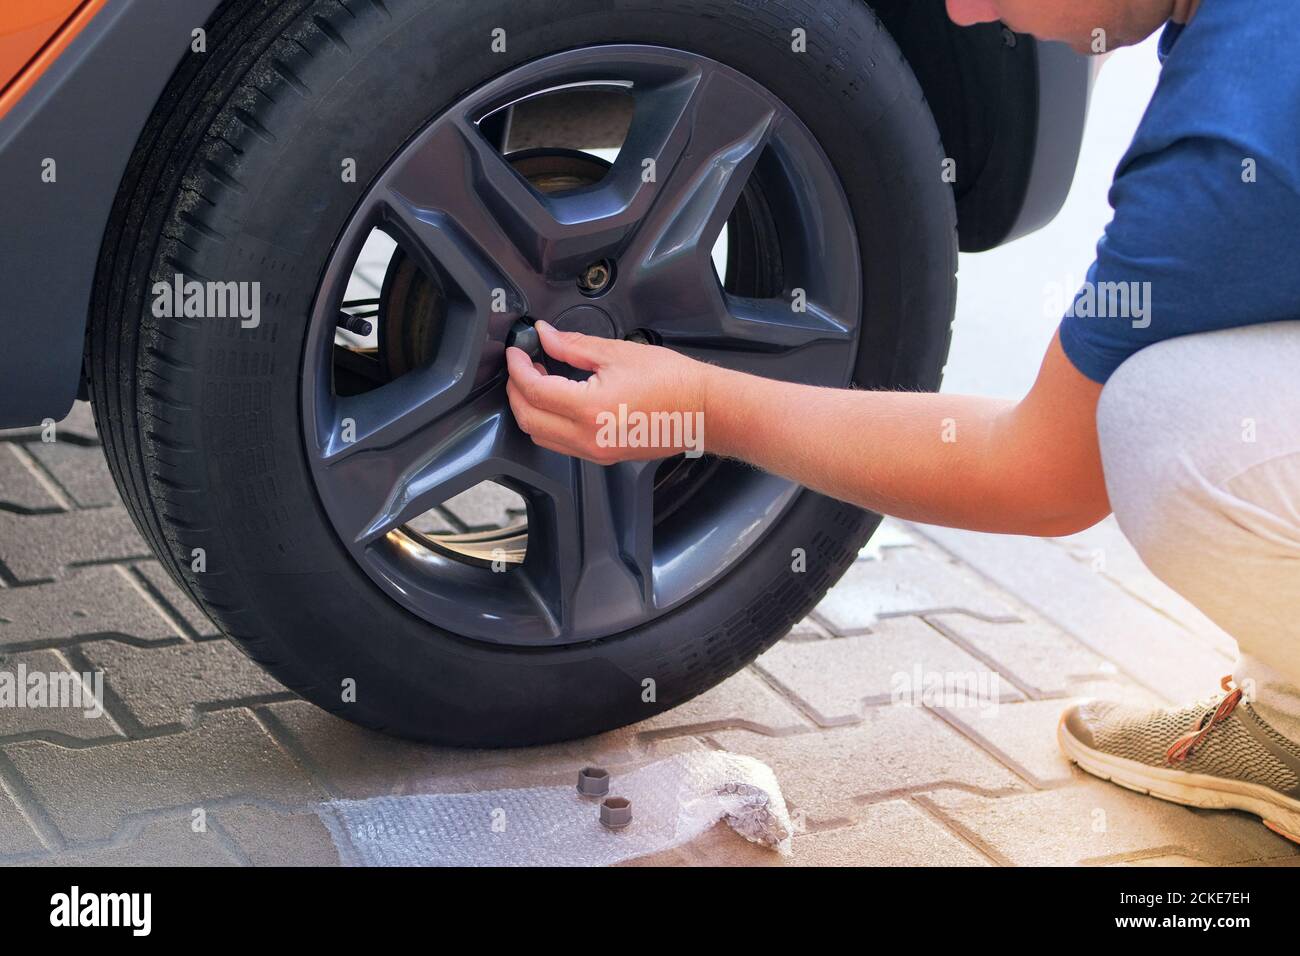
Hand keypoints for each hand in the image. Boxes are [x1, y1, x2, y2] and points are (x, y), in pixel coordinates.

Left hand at [505, 320, 710, 464]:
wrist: (704, 410)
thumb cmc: (672, 382)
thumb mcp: (617, 353)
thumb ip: (573, 345)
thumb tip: (546, 336)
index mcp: (589, 409)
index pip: (534, 390)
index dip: (518, 368)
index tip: (517, 352)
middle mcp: (588, 437)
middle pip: (529, 419)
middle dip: (517, 390)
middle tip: (522, 365)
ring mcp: (595, 451)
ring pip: (541, 436)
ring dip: (531, 409)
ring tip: (540, 380)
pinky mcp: (603, 456)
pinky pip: (561, 444)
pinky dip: (549, 422)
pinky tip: (560, 400)